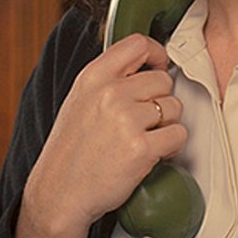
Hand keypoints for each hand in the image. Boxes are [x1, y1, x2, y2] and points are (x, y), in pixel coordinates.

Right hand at [17, 34, 187, 237]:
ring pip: (175, 107)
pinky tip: (152, 153)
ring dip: (167, 124)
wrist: (59, 193)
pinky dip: (171, 146)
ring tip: (144, 138)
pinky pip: (178, 134)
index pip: (137, 44)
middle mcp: (110, 93)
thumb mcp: (80, 100)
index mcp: (93, 77)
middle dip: (161, 100)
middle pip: (163, 80)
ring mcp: (126, 120)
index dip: (156, 54)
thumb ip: (109, 79)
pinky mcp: (141, 148)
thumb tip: (147, 65)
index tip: (159, 66)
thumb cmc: (71, 150)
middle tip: (145, 120)